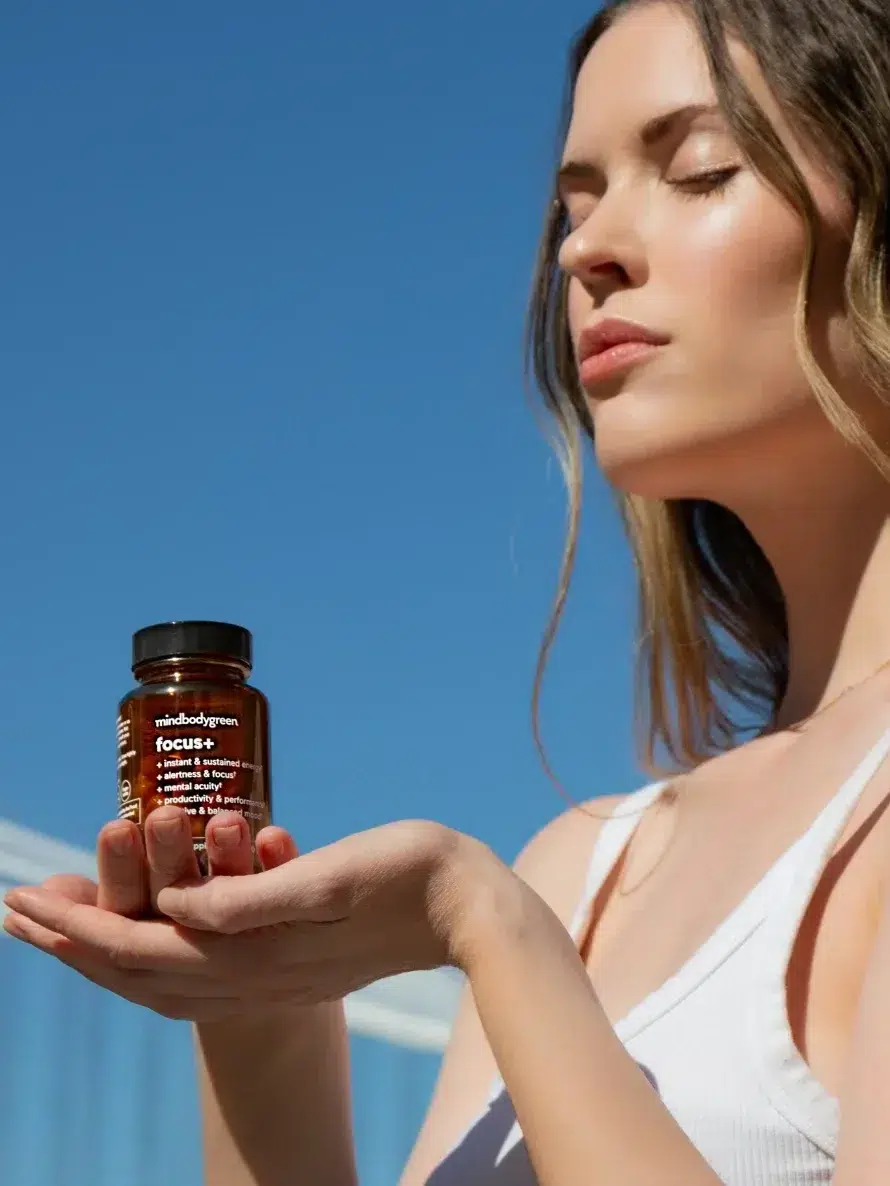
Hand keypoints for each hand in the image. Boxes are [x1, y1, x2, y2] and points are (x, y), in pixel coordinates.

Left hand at [2, 808, 494, 1021]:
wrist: (470, 908)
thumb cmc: (407, 873)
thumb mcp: (331, 875)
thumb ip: (251, 900)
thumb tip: (175, 910)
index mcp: (258, 955)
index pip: (141, 950)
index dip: (76, 928)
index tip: (24, 897)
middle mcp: (256, 976)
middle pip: (139, 972)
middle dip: (72, 943)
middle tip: (17, 910)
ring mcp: (273, 976)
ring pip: (163, 977)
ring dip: (103, 950)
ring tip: (61, 924)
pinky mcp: (289, 964)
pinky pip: (196, 974)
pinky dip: (150, 957)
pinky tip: (146, 935)